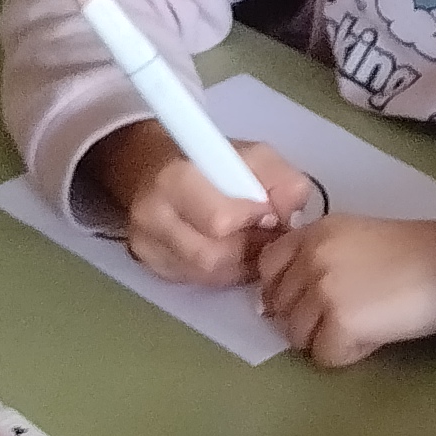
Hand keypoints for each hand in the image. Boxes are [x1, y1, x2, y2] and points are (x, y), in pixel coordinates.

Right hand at [88, 124, 310, 285]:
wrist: (150, 165)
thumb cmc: (209, 160)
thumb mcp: (253, 155)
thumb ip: (281, 180)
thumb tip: (289, 217)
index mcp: (176, 178)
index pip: (221, 219)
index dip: (254, 220)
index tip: (268, 211)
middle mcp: (153, 216)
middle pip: (214, 256)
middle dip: (249, 247)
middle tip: (263, 232)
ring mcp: (146, 245)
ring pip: (208, 274)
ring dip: (239, 263)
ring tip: (250, 241)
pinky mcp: (150, 265)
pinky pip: (197, 281)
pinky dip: (222, 271)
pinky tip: (230, 252)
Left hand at [254, 214, 435, 367]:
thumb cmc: (412, 252)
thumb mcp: (354, 237)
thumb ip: (316, 257)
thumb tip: (282, 301)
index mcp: (312, 233)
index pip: (267, 267)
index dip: (284, 289)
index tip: (308, 299)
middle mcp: (310, 258)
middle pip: (279, 308)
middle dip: (305, 319)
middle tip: (344, 316)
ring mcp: (322, 291)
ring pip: (297, 336)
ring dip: (325, 338)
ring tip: (363, 325)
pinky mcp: (340, 323)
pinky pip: (325, 356)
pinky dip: (348, 353)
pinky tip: (374, 336)